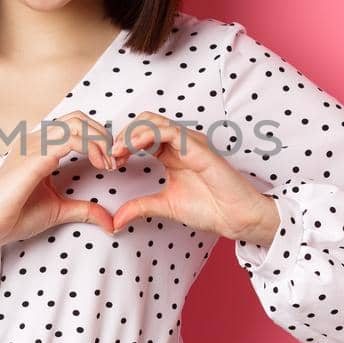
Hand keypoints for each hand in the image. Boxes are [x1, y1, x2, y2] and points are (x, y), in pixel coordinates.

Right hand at [0, 110, 117, 259]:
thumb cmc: (13, 216)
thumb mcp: (58, 210)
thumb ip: (83, 209)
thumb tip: (109, 220)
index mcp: (38, 146)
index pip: (74, 125)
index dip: (98, 139)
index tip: (110, 164)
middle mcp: (34, 139)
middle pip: (78, 118)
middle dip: (103, 136)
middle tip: (114, 161)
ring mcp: (33, 144)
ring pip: (77, 123)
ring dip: (100, 141)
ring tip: (108, 164)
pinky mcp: (34, 156)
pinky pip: (71, 138)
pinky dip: (92, 147)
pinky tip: (100, 165)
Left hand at [105, 111, 279, 241]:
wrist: (234, 217)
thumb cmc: (209, 208)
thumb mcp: (163, 206)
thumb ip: (139, 208)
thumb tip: (115, 220)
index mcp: (171, 153)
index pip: (141, 135)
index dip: (122, 144)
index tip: (109, 162)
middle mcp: (179, 143)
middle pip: (144, 122)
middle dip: (123, 135)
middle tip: (111, 155)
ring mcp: (189, 142)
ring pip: (153, 121)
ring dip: (131, 133)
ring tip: (118, 151)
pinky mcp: (198, 146)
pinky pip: (169, 131)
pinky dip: (147, 135)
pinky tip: (133, 148)